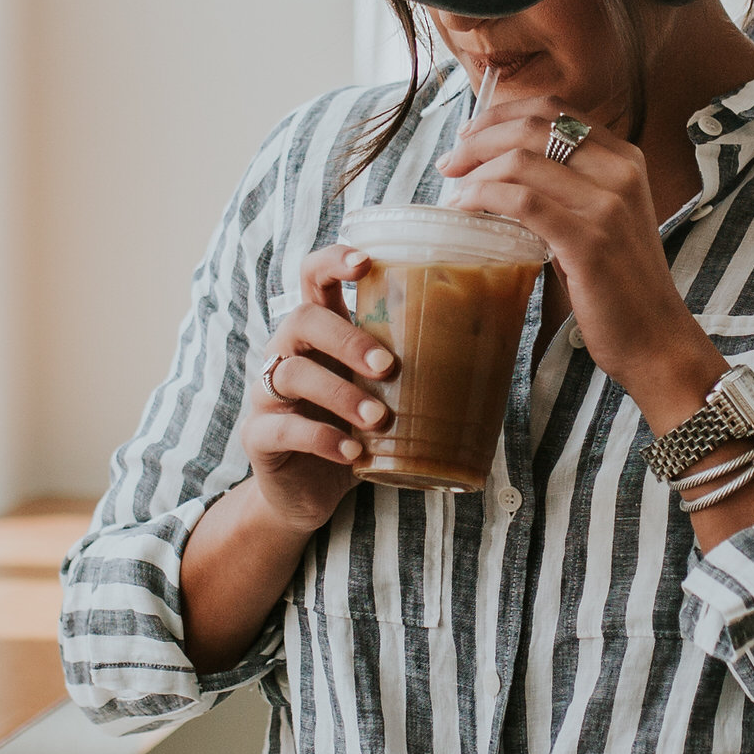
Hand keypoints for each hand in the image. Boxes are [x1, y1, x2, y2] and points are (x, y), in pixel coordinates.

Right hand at [243, 243, 399, 530]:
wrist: (309, 492)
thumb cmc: (355, 431)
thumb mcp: (383, 394)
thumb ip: (413, 366)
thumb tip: (495, 342)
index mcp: (318, 333)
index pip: (312, 278)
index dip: (333, 261)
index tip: (366, 262)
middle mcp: (286, 353)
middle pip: (302, 320)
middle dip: (347, 338)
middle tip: (389, 366)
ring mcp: (266, 394)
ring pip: (292, 373)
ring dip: (340, 393)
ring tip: (378, 420)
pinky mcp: (259, 437)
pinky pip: (283, 428)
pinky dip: (322, 439)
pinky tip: (352, 453)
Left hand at [438, 99, 724, 430]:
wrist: (656, 337)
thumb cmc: (620, 283)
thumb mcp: (604, 218)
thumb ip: (570, 186)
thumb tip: (502, 167)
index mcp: (626, 159)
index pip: (554, 110)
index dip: (501, 114)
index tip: (469, 135)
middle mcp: (621, 173)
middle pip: (533, 127)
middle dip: (479, 139)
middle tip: (450, 164)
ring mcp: (608, 206)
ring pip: (522, 161)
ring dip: (475, 171)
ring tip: (454, 191)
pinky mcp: (589, 241)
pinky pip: (521, 201)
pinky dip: (483, 198)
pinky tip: (465, 210)